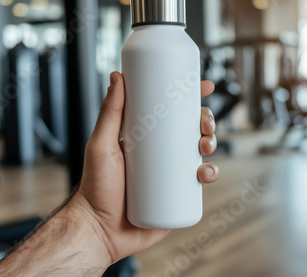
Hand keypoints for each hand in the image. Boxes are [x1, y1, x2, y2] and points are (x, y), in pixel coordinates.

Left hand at [70, 71, 218, 266]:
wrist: (100, 230)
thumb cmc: (95, 187)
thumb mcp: (101, 145)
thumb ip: (109, 112)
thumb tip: (117, 76)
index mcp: (145, 136)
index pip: (170, 111)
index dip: (190, 97)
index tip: (204, 86)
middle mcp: (159, 153)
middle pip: (190, 129)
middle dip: (205, 121)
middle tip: (204, 123)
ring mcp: (170, 174)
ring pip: (199, 153)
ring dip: (211, 144)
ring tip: (204, 147)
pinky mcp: (177, 196)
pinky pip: (199, 182)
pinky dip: (209, 175)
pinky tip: (205, 174)